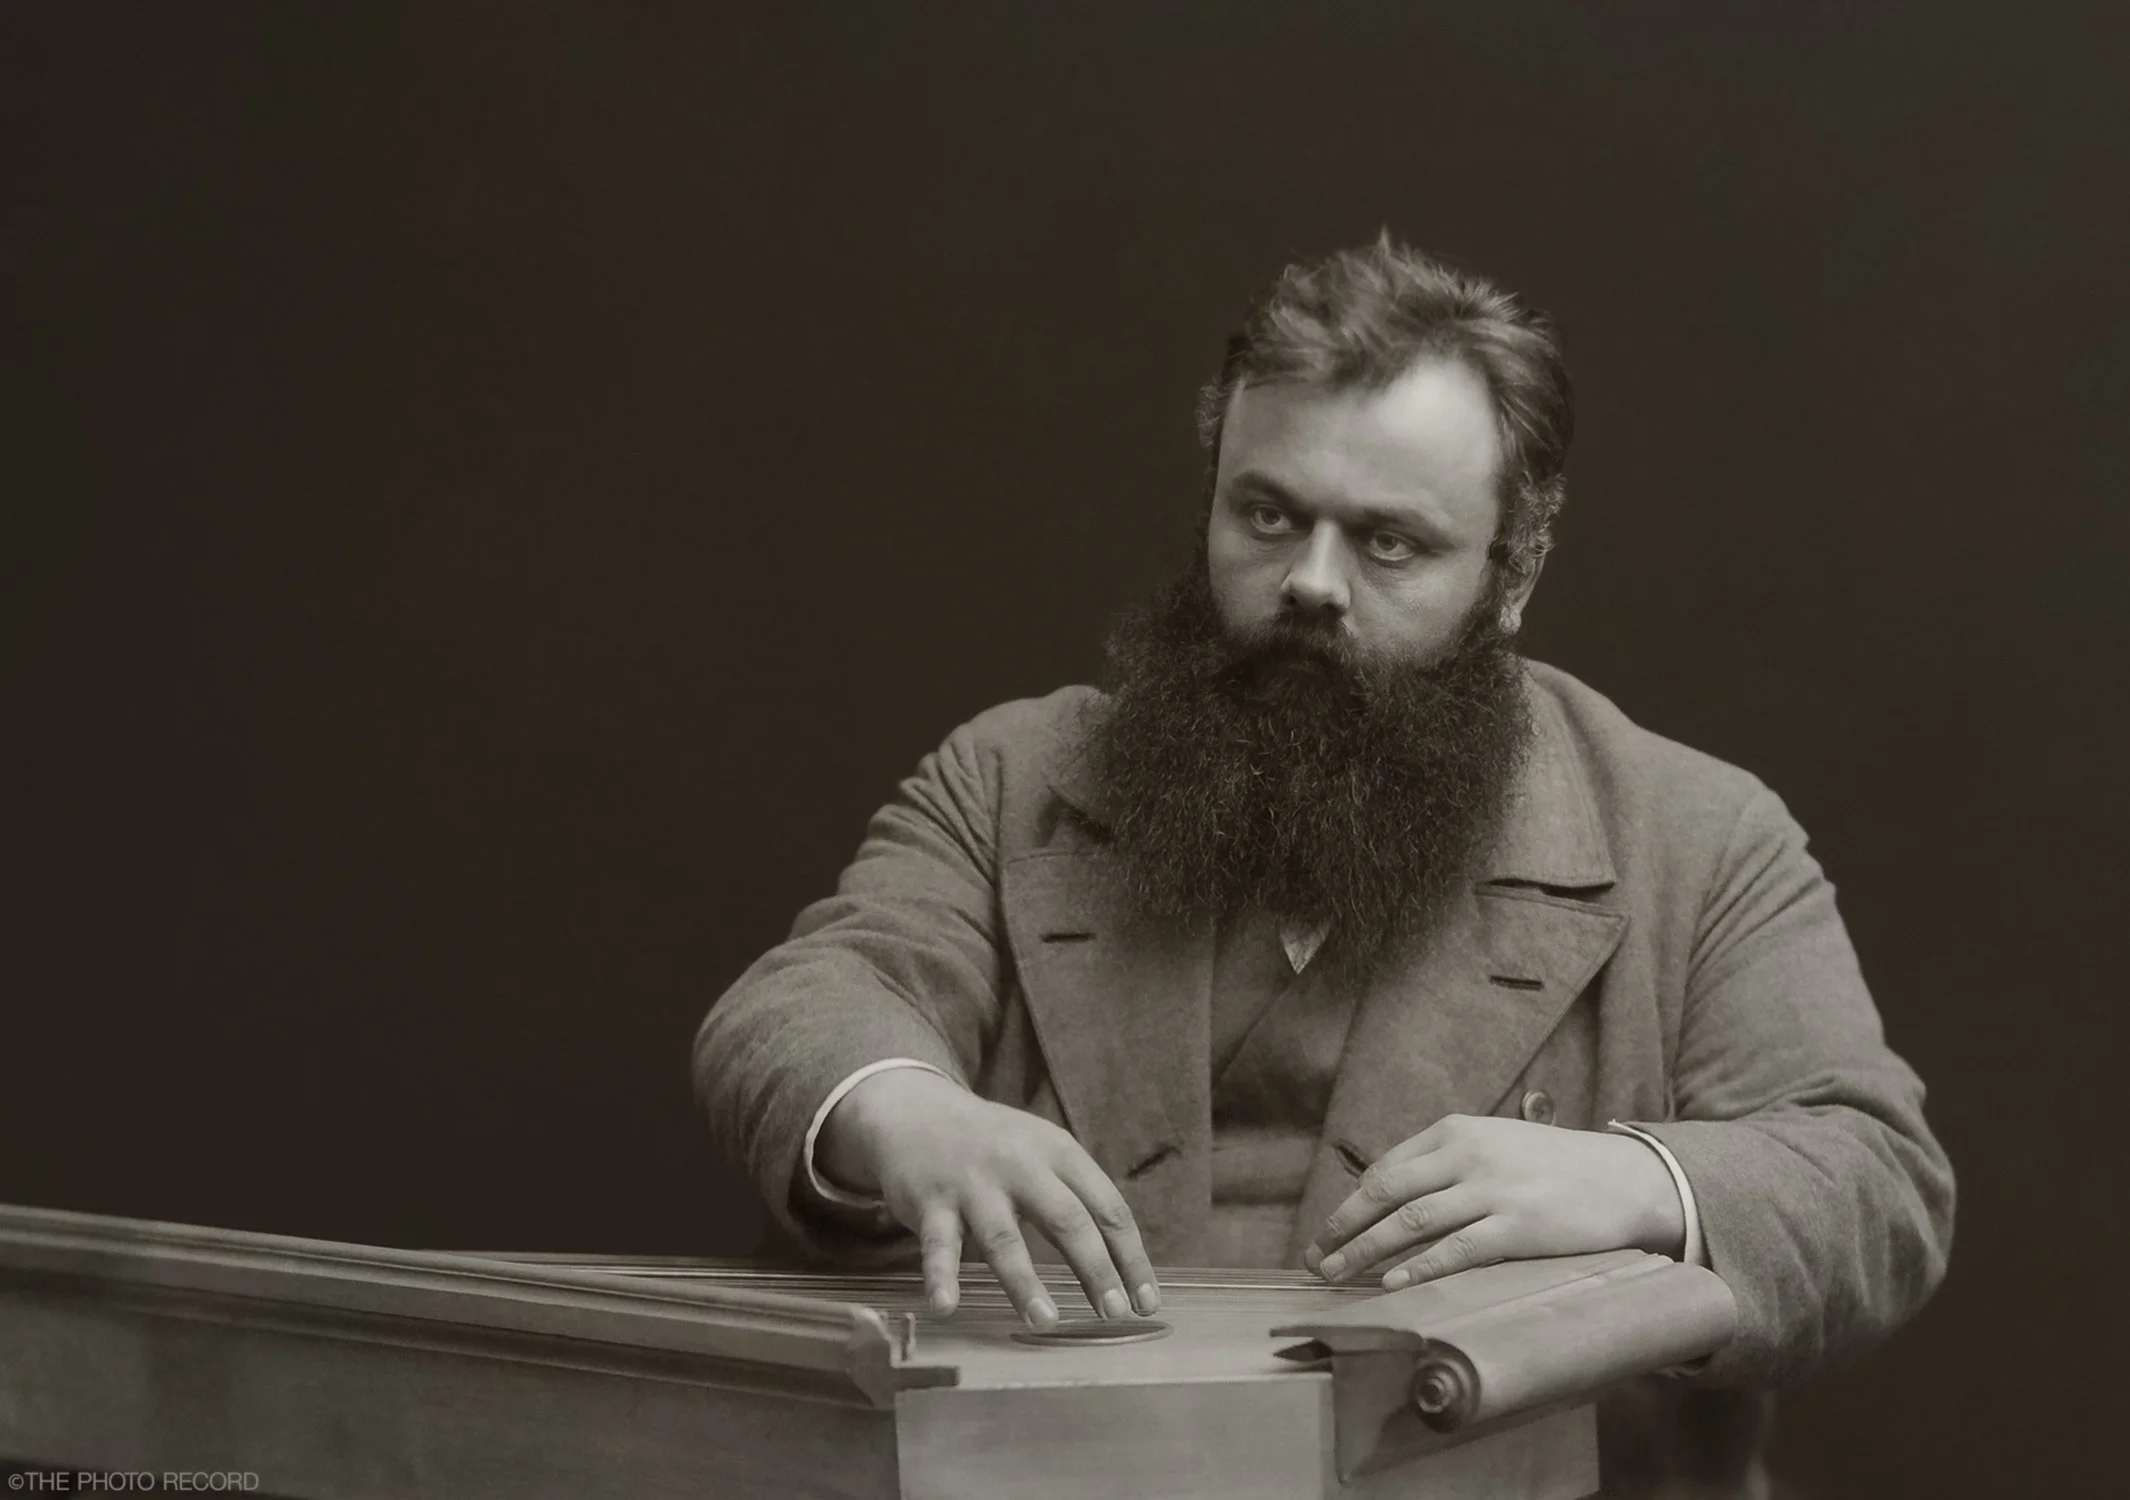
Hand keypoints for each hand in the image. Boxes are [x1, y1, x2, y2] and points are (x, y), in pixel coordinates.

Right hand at [817, 1068, 1161, 1329]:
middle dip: (1095, 1269)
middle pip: (1067, 1220)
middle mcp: (1019, 1164)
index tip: (1146, 1302)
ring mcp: (973, 1184)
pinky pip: (937, 1245)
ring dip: (1025, 1282)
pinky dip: (941, 1277)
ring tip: (1046, 1321)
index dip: (1131, 1257)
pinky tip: (947, 1308)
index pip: (1107, 1207)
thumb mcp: (1042, 1152)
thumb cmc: (994, 1145)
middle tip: (1114, 1313)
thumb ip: (1075, 1197)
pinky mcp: (930, 1201)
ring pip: (1003, 1237)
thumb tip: (1119, 1266)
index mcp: (1058, 1152)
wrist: (916, 1111)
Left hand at [1304, 1114, 1684, 1289]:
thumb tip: (1389, 1200)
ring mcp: (1491, 1190)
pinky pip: (1456, 1250)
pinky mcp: (1517, 1227)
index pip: (1386, 1169)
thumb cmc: (1552, 1167)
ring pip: (1410, 1222)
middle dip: (1343, 1228)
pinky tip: (1393, 1283)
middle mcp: (1466, 1155)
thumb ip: (1445, 1166)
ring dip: (1365, 1251)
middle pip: (1386, 1193)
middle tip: (1316, 1258)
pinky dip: (1418, 1267)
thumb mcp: (1493, 1146)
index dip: (1350, 1204)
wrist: (1623, 1178)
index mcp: (1454, 1132)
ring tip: (1337, 1275)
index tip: (1327, 1232)